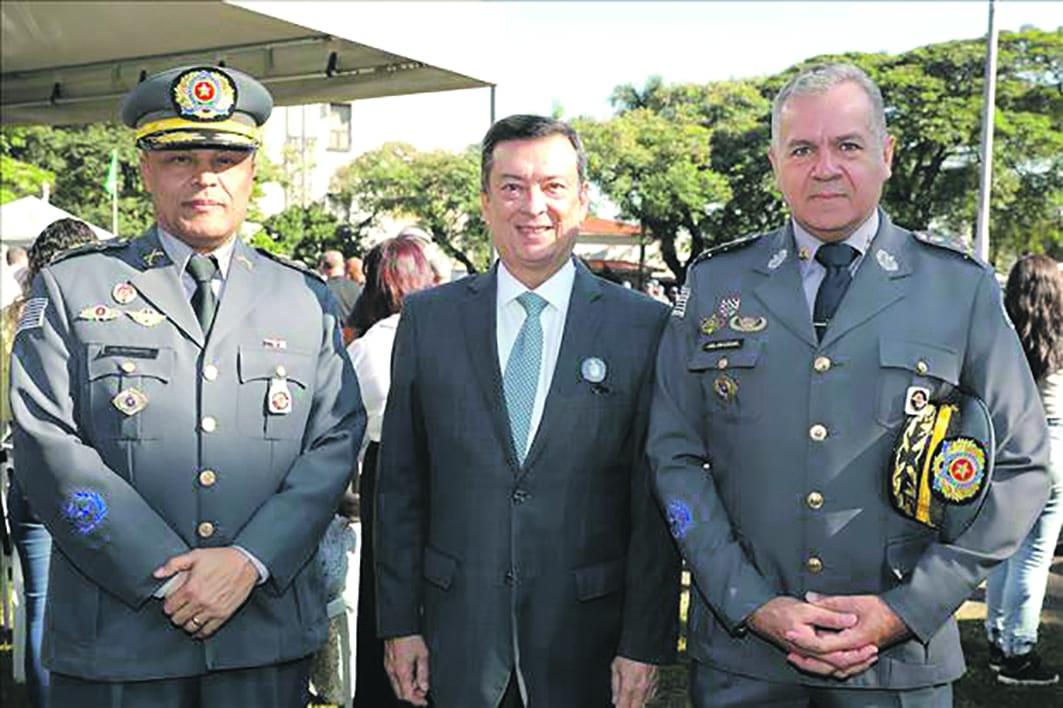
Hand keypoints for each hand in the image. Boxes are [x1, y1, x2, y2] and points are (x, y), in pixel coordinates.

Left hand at [153, 547, 257, 638]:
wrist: (246, 562)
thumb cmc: (222, 558)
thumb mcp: (196, 555)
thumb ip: (173, 564)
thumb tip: (157, 574)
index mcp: (190, 588)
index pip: (169, 607)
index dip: (168, 605)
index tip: (172, 602)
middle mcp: (200, 602)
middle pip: (177, 619)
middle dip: (176, 615)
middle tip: (180, 609)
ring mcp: (212, 610)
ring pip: (190, 627)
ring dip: (187, 623)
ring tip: (189, 617)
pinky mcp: (223, 615)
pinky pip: (207, 631)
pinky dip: (200, 631)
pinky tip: (199, 625)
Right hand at [384, 634, 429, 705]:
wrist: (399, 625)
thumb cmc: (409, 637)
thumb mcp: (423, 655)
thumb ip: (423, 673)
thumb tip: (424, 686)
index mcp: (401, 672)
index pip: (407, 695)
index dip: (417, 701)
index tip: (424, 701)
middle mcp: (392, 671)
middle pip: (400, 693)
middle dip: (412, 695)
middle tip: (422, 692)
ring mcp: (388, 667)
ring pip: (396, 686)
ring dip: (407, 688)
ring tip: (418, 681)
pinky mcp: (388, 662)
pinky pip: (394, 677)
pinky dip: (403, 680)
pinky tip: (410, 674)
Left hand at [611, 656, 657, 706]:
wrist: (646, 643)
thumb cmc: (630, 652)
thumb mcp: (615, 667)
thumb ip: (615, 685)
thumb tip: (615, 698)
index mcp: (629, 685)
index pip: (623, 706)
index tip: (618, 707)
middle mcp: (641, 688)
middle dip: (629, 707)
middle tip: (624, 704)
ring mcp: (650, 686)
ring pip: (643, 702)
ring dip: (636, 702)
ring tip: (631, 696)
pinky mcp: (656, 682)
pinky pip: (651, 694)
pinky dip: (644, 695)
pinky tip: (640, 692)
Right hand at [748, 596, 877, 677]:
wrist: (758, 614)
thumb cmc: (778, 610)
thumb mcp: (806, 608)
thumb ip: (830, 615)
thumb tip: (851, 619)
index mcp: (811, 645)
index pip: (840, 655)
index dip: (858, 652)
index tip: (872, 646)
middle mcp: (809, 655)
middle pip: (838, 666)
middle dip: (858, 661)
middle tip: (873, 654)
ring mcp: (806, 656)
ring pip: (831, 669)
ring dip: (850, 666)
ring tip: (864, 659)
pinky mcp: (804, 654)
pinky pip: (823, 667)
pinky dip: (837, 666)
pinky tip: (843, 662)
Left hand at [789, 592, 909, 676]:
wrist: (904, 617)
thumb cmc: (883, 610)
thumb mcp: (855, 601)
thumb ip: (830, 601)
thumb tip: (810, 597)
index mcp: (854, 639)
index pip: (823, 645)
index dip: (804, 640)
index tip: (790, 633)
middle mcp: (856, 651)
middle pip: (827, 663)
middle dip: (807, 659)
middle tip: (790, 651)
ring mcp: (859, 655)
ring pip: (835, 669)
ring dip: (816, 665)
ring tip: (799, 658)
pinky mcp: (860, 655)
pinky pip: (842, 667)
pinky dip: (828, 665)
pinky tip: (818, 660)